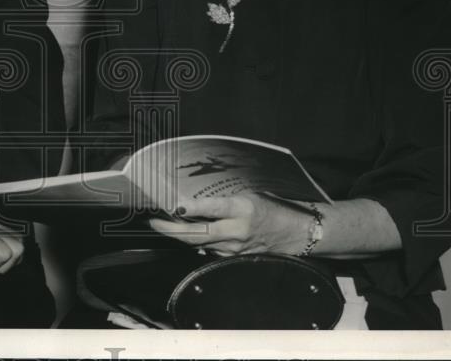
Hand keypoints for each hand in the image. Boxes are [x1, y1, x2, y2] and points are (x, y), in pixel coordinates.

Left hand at [149, 194, 309, 256]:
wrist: (296, 232)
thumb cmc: (273, 207)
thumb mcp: (250, 193)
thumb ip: (224, 199)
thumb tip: (195, 199)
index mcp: (242, 209)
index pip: (212, 208)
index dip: (191, 208)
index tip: (173, 205)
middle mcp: (237, 231)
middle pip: (198, 234)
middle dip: (172, 230)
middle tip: (154, 222)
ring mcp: (235, 248)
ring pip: (200, 244)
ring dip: (181, 236)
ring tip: (164, 225)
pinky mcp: (235, 257)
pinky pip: (209, 250)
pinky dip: (196, 242)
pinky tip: (186, 234)